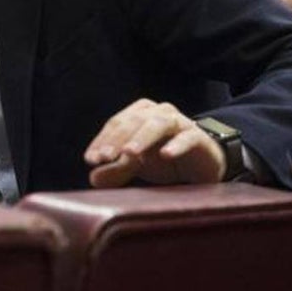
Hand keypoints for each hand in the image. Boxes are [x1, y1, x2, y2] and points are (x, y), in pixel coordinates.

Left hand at [84, 99, 224, 187]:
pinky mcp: (197, 136)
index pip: (115, 124)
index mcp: (138, 114)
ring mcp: (178, 122)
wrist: (200, 164)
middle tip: (105, 157)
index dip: (102, 141)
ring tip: (129, 153)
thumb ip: (115, 170)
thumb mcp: (136, 166)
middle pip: (133, 121)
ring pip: (157, 124)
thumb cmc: (163, 160)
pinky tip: (166, 155)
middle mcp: (157, 112)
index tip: (91, 160)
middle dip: (117, 139)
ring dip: (141, 138)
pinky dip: (176, 145)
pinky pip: (186, 138)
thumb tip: (93, 178)